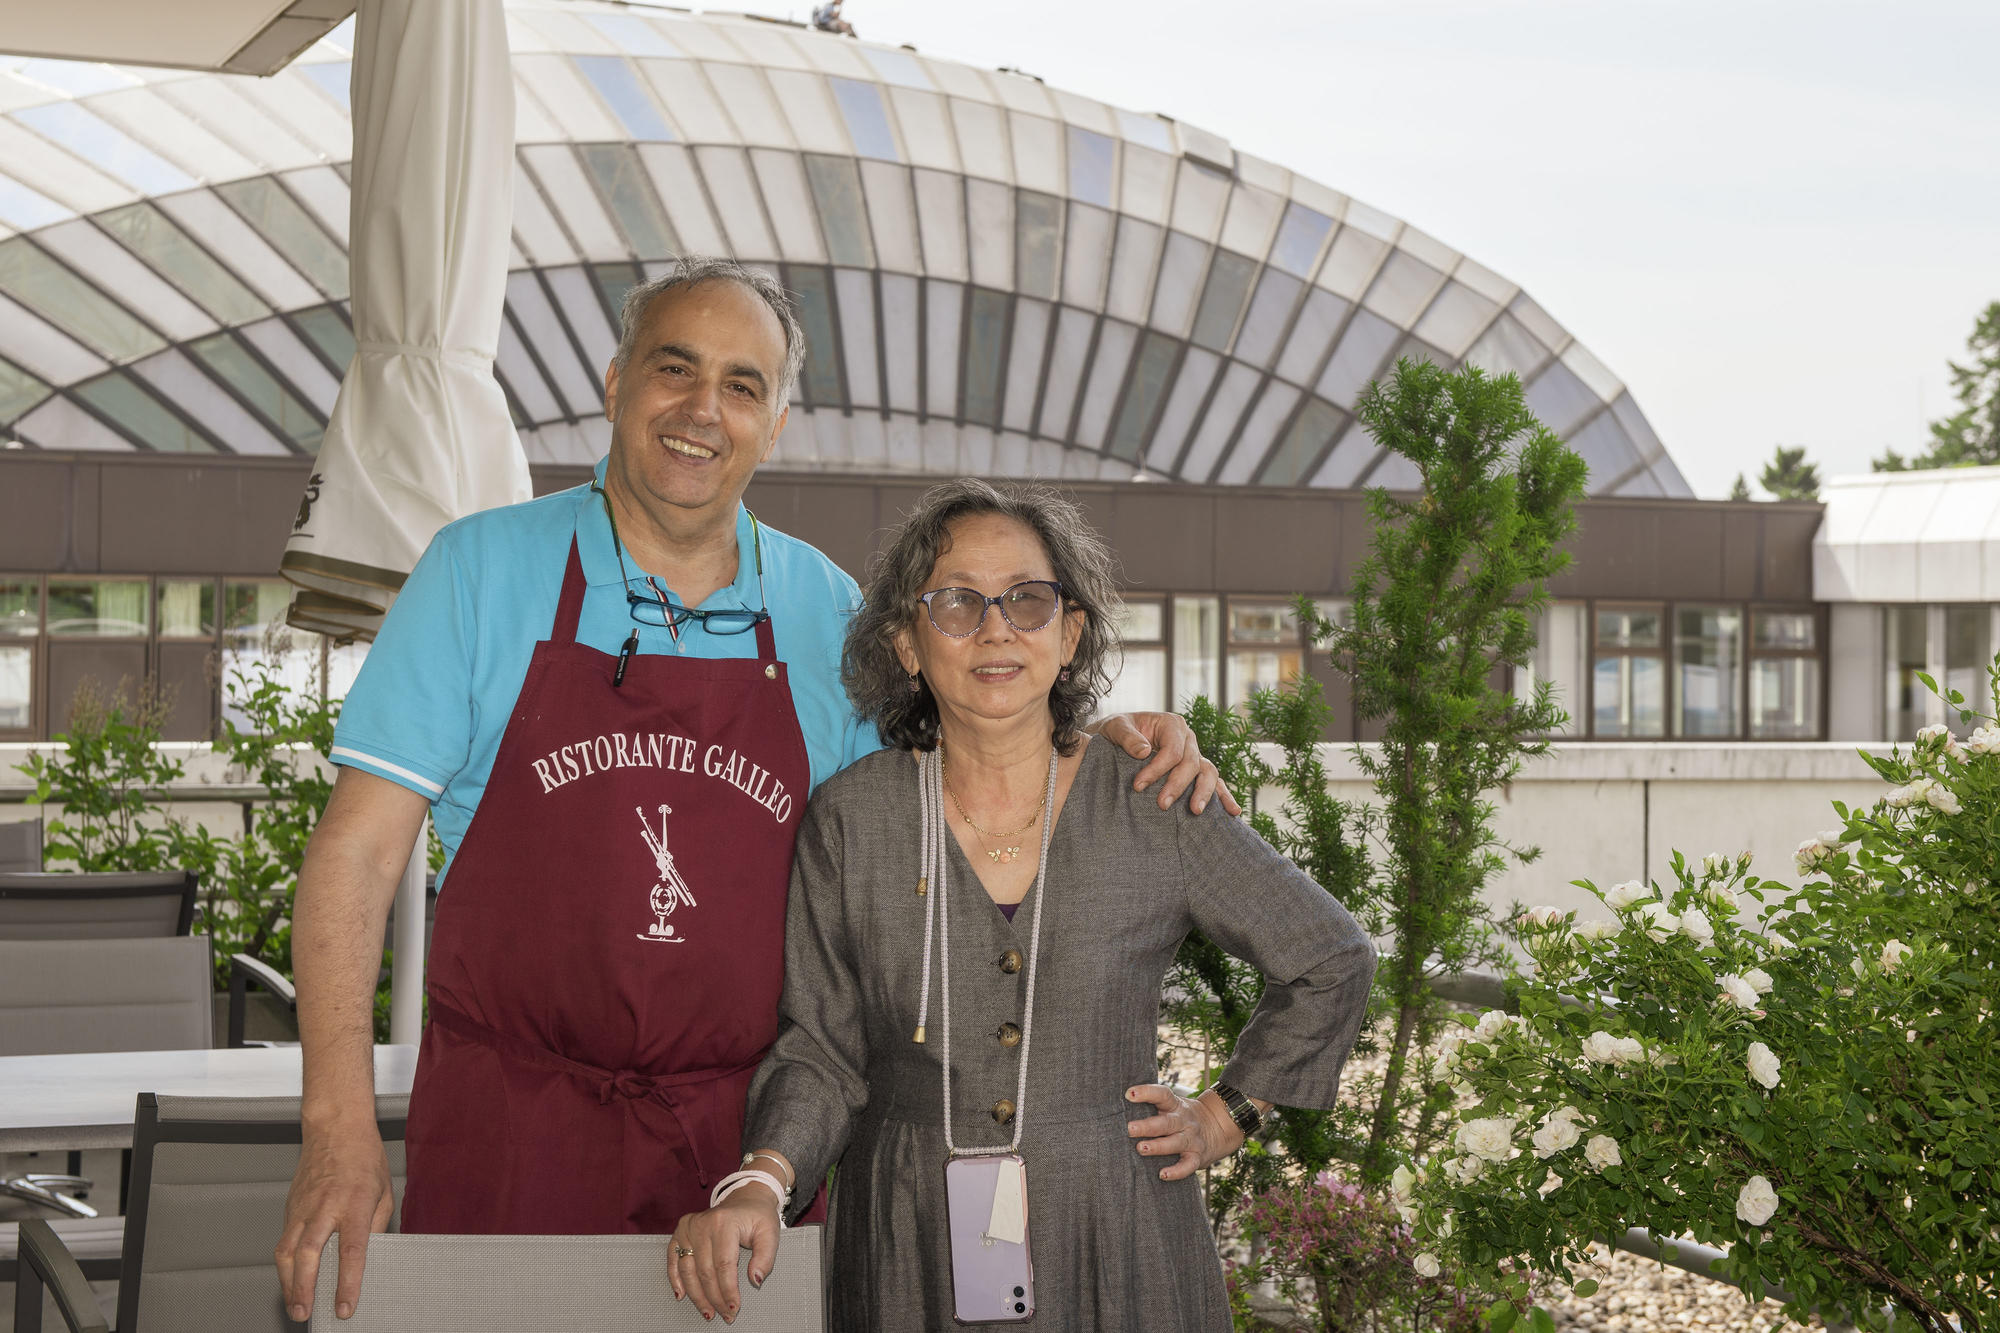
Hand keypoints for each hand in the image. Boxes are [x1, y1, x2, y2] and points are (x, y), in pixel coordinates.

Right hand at [274, 1122, 395, 1321]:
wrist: (335, 1128)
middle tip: (306, 1314)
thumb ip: (376, 1226)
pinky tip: (291, 1282)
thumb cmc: (364, 1157)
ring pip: (287, 1251)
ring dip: (288, 1283)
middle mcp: (325, 1206)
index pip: (351, 1250)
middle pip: (309, 1253)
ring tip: (296, 1307)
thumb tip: (369, 1258)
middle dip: (304, 1289)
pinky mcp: (290, 1208)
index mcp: (355, 1202)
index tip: (345, 1307)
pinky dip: (285, 1266)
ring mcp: (303, 1207)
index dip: (347, 1282)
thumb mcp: (384, 1191)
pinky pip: (284, 1242)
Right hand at [671, 1186, 781, 1323]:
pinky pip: (673, 1259)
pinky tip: (681, 1295)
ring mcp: (689, 1227)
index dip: (728, 1290)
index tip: (734, 1308)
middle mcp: (703, 1223)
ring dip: (696, 1295)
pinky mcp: (680, 1231)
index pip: (723, 1265)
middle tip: (725, 1315)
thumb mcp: (770, 1233)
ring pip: (688, 1269)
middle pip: (705, 1271)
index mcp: (725, 1222)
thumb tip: (755, 1281)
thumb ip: (765, 1258)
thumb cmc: (758, 1217)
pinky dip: (675, 1279)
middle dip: (715, 1298)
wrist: (745, 1198)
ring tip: (708, 1312)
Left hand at [1098, 712, 1241, 816]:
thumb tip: (1145, 751)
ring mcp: (1195, 755)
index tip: (1138, 786)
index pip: (1173, 749)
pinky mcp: (1195, 771)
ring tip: (1195, 811)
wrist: (1116, 739)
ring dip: (1204, 792)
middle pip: (1192, 763)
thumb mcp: (1116, 727)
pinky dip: (1224, 796)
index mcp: (1172, 724)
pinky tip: (1233, 811)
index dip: (1158, 769)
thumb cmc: (1117, 731)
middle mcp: (1188, 739)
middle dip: (1177, 785)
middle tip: (1162, 805)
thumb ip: (1127, 737)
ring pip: (1209, 772)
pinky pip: (1215, 782)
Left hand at [1124, 1084, 1244, 1179]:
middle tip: (1130, 1128)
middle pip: (1167, 1122)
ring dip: (1158, 1146)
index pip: (1162, 1094)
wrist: (1219, 1126)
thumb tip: (1119, 1104)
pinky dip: (1176, 1172)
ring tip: (1140, 1149)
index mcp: (1175, 1106)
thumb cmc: (1182, 1117)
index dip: (1146, 1092)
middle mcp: (1184, 1121)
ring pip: (1176, 1143)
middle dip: (1148, 1126)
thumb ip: (1153, 1106)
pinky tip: (1163, 1175)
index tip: (1129, 1094)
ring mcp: (1192, 1139)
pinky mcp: (1197, 1156)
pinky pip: (1188, 1165)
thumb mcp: (1173, 1106)